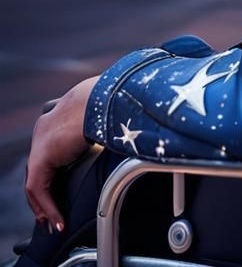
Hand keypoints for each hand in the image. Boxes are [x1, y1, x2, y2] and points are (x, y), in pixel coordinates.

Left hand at [24, 75, 99, 232]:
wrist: (103, 98)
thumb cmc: (109, 101)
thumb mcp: (104, 118)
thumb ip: (103, 129)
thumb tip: (128, 132)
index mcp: (58, 116)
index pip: (50, 150)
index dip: (55, 172)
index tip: (62, 187)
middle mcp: (44, 129)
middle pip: (39, 169)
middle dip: (45, 193)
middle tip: (52, 212)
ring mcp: (39, 143)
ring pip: (35, 183)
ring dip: (45, 205)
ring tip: (55, 221)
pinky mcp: (40, 159)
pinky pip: (39, 190)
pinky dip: (49, 207)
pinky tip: (60, 218)